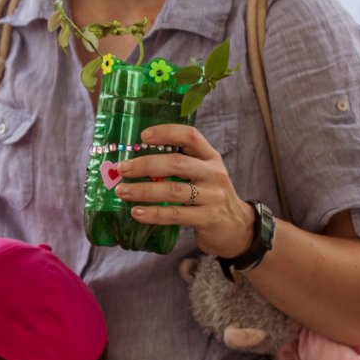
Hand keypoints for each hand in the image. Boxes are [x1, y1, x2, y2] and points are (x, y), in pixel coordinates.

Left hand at [114, 124, 255, 257]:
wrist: (237, 227)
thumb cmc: (209, 196)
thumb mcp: (202, 174)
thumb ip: (179, 165)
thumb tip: (134, 161)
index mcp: (210, 157)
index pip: (190, 136)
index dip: (167, 132)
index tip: (143, 136)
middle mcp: (213, 173)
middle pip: (177, 163)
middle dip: (146, 164)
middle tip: (123, 169)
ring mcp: (212, 196)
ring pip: (173, 190)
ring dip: (143, 190)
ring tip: (122, 191)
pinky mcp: (207, 218)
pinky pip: (175, 214)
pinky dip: (153, 213)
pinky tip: (136, 213)